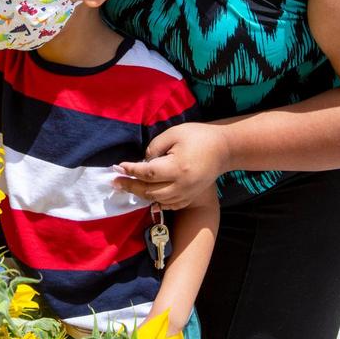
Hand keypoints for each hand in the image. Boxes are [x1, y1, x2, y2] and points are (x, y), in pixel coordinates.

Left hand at [114, 122, 228, 209]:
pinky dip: (156, 202)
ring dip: (141, 194)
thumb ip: (155, 147)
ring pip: (157, 200)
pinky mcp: (190, 197)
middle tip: (115, 182)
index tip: (118, 167)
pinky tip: (147, 195)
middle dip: (130, 186)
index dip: (131, 170)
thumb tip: (143, 161)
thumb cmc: (198, 136)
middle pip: (149, 190)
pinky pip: (169, 205)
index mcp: (177, 168)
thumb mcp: (174, 133)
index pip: (148, 173)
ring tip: (128, 186)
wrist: (224, 149)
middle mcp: (181, 185)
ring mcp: (186, 193)